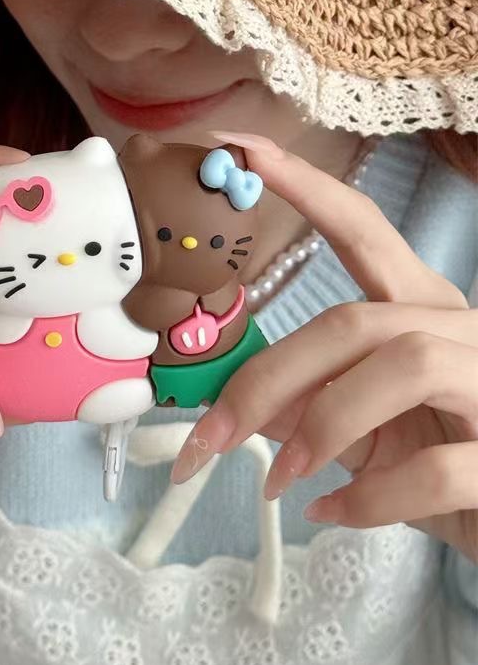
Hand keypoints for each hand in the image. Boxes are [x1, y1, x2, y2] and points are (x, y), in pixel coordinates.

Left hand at [171, 133, 477, 561]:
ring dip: (322, 426)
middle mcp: (462, 333)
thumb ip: (311, 403)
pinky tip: (331, 514)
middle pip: (355, 320)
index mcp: (424, 312)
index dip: (305, 187)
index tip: (240, 149)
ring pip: (402, 364)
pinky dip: (369, 498)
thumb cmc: (445, 464)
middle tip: (211, 437)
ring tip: (280, 479)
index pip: (363, 230)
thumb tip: (237, 401)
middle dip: (271, 377)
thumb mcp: (367, 430)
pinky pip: (436, 467)